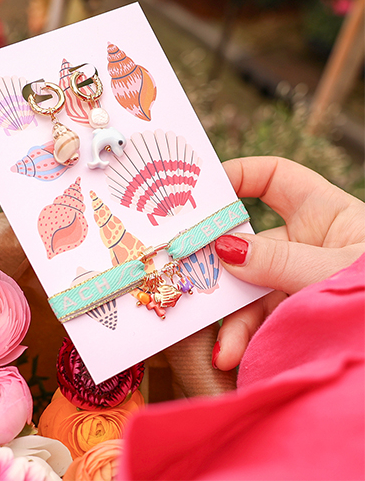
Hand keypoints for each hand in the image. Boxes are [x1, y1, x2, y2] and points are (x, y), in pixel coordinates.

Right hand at [212, 156, 364, 370]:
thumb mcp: (337, 269)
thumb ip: (282, 261)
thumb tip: (225, 249)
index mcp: (326, 214)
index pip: (274, 177)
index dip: (238, 176)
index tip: (202, 192)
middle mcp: (307, 244)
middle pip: (250, 245)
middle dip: (222, 265)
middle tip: (191, 277)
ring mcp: (299, 280)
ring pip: (252, 289)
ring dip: (235, 318)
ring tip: (224, 350)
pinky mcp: (294, 313)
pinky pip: (263, 319)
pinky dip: (247, 337)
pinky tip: (234, 353)